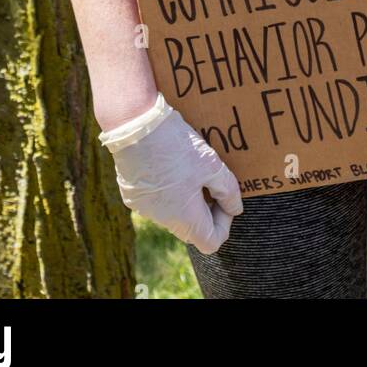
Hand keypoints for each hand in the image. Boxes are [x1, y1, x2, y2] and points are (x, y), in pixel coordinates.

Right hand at [98, 92, 242, 253]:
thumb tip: (235, 208)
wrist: (136, 124)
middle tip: (208, 178)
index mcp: (185, 218)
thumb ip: (228, 190)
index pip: (211, 242)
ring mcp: (144, 208)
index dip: (224, 221)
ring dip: (185, 197)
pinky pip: (155, 200)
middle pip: (192, 227)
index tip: (223, 196)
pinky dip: (165, 189)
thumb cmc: (177, 145)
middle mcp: (162, 220)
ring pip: (172, 213)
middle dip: (205, 206)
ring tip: (187, 166)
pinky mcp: (131, 195)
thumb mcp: (211, 164)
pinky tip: (166, 163)